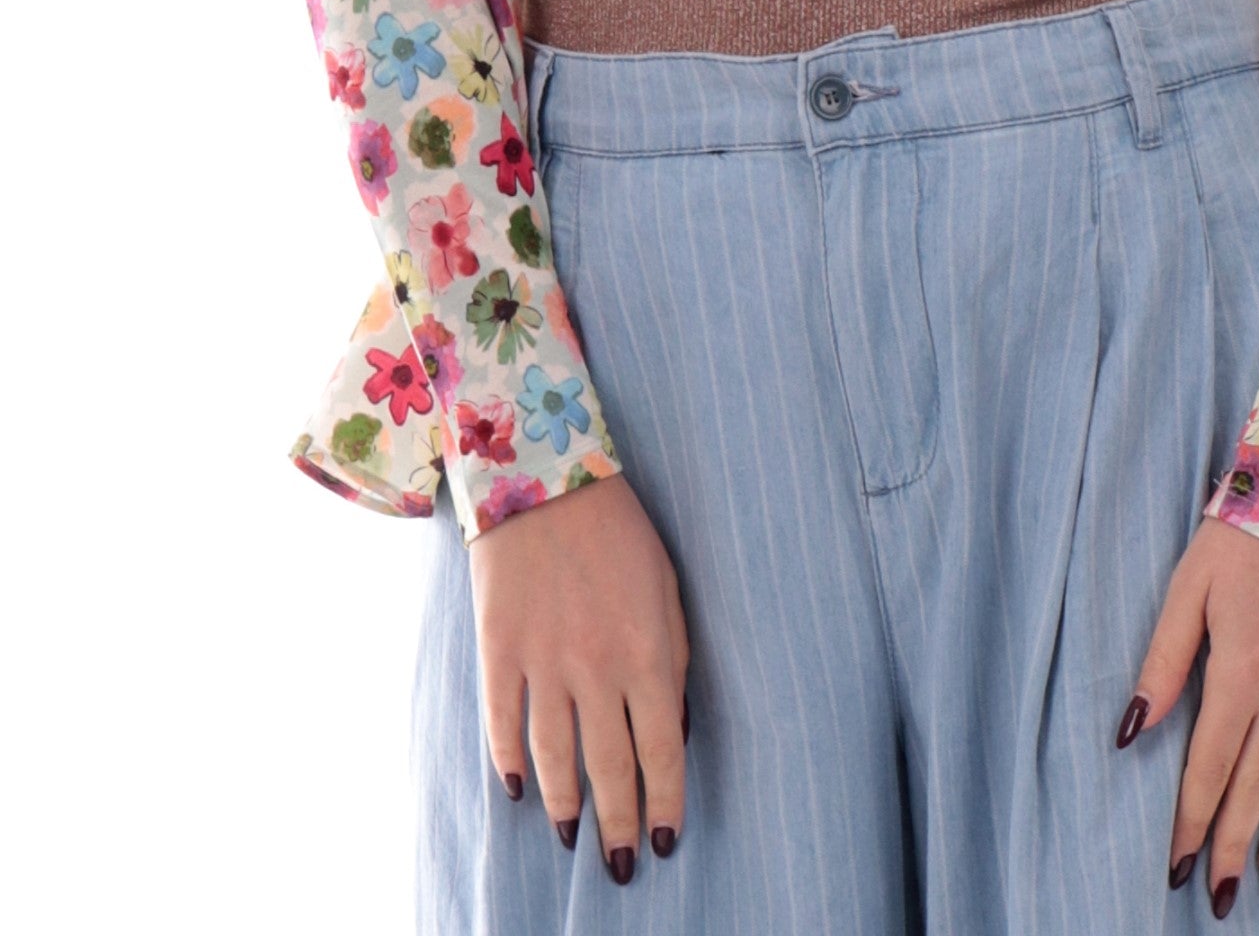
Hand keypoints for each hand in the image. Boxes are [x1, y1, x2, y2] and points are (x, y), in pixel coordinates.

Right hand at [471, 472, 691, 882]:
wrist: (543, 477)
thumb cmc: (619, 532)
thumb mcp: (667, 589)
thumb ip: (674, 660)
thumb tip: (670, 727)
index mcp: (648, 652)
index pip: (662, 751)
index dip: (664, 803)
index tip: (665, 840)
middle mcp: (596, 669)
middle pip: (610, 769)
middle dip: (619, 825)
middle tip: (621, 867)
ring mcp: (543, 664)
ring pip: (554, 760)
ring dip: (567, 806)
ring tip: (574, 837)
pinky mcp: (498, 653)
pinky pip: (503, 725)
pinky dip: (510, 765)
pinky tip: (521, 791)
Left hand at [1116, 515, 1258, 912]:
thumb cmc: (1244, 533)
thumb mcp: (1189, 587)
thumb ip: (1163, 661)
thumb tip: (1130, 730)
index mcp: (1242, 671)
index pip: (1211, 765)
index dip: (1192, 820)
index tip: (1178, 868)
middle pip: (1258, 782)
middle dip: (1232, 843)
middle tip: (1218, 897)